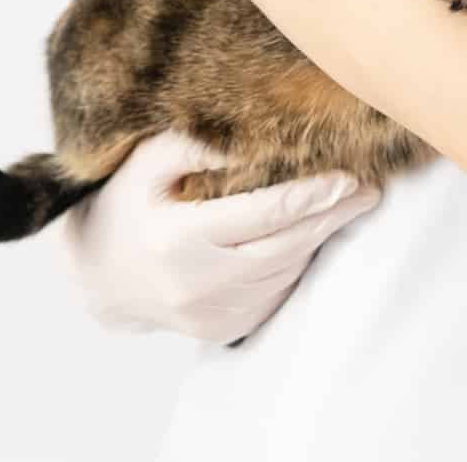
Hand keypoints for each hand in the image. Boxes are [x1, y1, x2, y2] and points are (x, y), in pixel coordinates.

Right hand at [58, 129, 381, 344]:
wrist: (97, 276)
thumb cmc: (124, 206)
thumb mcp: (144, 164)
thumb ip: (193, 146)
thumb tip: (248, 135)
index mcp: (178, 240)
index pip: (262, 215)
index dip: (309, 197)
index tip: (348, 178)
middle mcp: (197, 285)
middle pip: (285, 247)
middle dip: (332, 218)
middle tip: (369, 192)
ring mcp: (211, 315)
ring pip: (285, 273)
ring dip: (318, 240)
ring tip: (346, 207)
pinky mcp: (222, 330)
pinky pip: (274, 295)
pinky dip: (295, 265)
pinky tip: (309, 238)